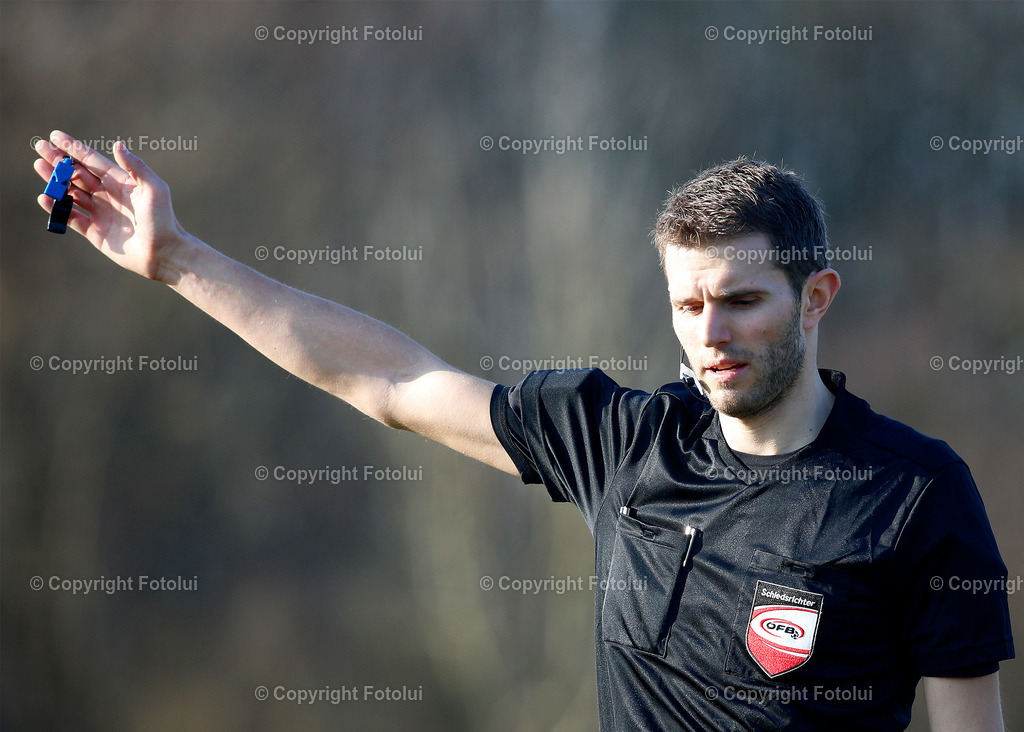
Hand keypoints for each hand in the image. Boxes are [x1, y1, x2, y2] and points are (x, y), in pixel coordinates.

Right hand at [34, 130, 191, 282]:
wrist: (163, 253)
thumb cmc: (163, 220)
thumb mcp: (154, 190)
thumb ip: (137, 168)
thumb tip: (118, 145)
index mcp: (120, 182)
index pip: (92, 161)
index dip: (74, 148)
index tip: (55, 135)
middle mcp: (108, 195)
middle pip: (78, 174)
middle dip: (59, 161)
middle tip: (39, 147)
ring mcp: (100, 213)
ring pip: (71, 193)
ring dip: (55, 180)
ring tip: (39, 166)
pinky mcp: (95, 232)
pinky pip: (71, 217)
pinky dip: (57, 208)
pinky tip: (45, 197)